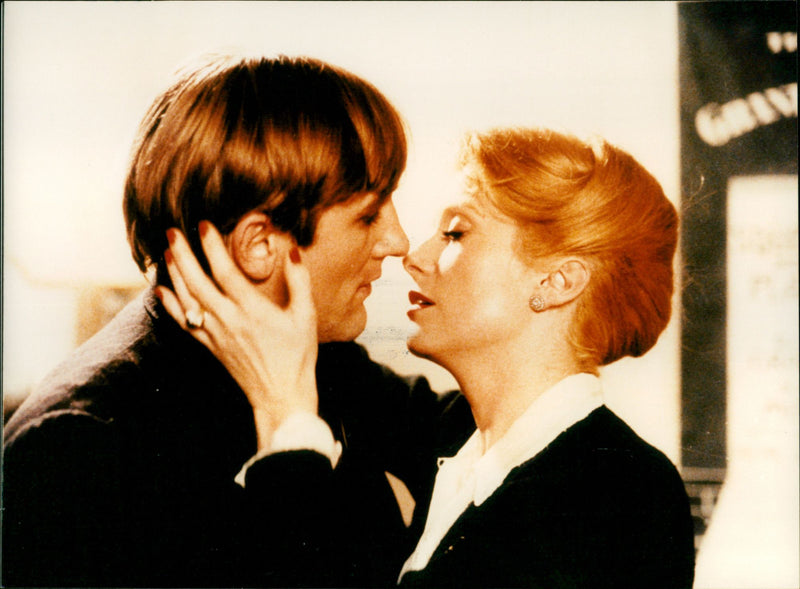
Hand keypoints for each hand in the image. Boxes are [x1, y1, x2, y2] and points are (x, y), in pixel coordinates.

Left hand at [157, 222, 318, 450]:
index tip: (203, 225)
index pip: (225, 271)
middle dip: (183, 255)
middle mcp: (229, 320)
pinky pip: (184, 323)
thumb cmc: (297, 356)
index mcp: (252, 310)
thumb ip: (300, 281)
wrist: (281, 396)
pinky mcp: (211, 347)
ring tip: (167, 253)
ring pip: (187, 300)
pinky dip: (171, 306)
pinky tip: (162, 291)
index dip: (212, 246)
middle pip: (198, 282)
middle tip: (173, 232)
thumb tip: (293, 251)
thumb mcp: (306, 316)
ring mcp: (216, 335)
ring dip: (175, 275)